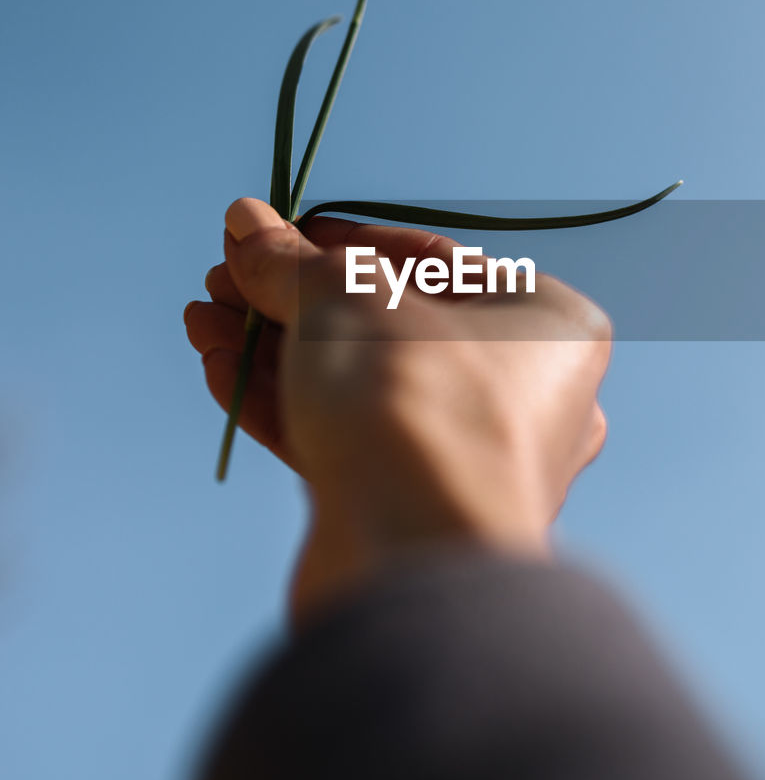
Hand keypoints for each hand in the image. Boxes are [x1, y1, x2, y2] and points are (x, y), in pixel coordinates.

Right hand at [185, 198, 610, 624]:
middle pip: (387, 326)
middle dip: (293, 301)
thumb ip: (291, 262)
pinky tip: (221, 372)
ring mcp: (472, 459)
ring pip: (361, 386)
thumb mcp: (343, 301)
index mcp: (547, 324)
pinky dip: (286, 405)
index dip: (337, 242)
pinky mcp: (417, 510)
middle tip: (223, 282)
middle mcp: (526, 394)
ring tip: (203, 322)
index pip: (430, 262)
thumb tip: (244, 222)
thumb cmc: (414, 400)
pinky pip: (350, 440)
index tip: (270, 233)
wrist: (412, 557)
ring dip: (276, 351)